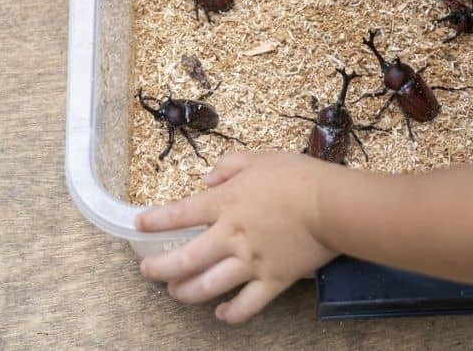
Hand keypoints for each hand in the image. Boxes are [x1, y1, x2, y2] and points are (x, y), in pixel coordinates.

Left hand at [137, 151, 338, 322]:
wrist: (332, 204)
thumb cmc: (298, 176)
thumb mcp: (259, 158)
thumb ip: (229, 165)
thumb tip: (208, 177)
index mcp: (225, 203)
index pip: (179, 214)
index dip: (155, 221)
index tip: (140, 225)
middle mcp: (231, 235)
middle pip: (184, 260)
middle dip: (159, 268)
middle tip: (148, 270)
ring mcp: (250, 262)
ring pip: (207, 286)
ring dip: (185, 293)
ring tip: (175, 292)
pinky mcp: (272, 281)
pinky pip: (246, 305)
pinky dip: (231, 313)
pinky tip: (222, 313)